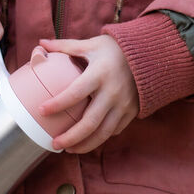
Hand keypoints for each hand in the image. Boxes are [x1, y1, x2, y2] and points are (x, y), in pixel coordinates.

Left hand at [39, 35, 138, 152]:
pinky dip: (100, 138)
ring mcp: (124, 104)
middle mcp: (112, 92)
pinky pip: (114, 130)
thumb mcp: (91, 44)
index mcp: (99, 74)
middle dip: (70, 137)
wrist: (152, 53)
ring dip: (84, 145)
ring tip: (68, 149)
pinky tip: (88, 140)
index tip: (42, 111)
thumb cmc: (116, 48)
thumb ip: (65, 46)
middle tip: (54, 143)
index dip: (58, 104)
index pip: (75, 93)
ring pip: (103, 133)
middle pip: (89, 123)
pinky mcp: (131, 111)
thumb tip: (41, 44)